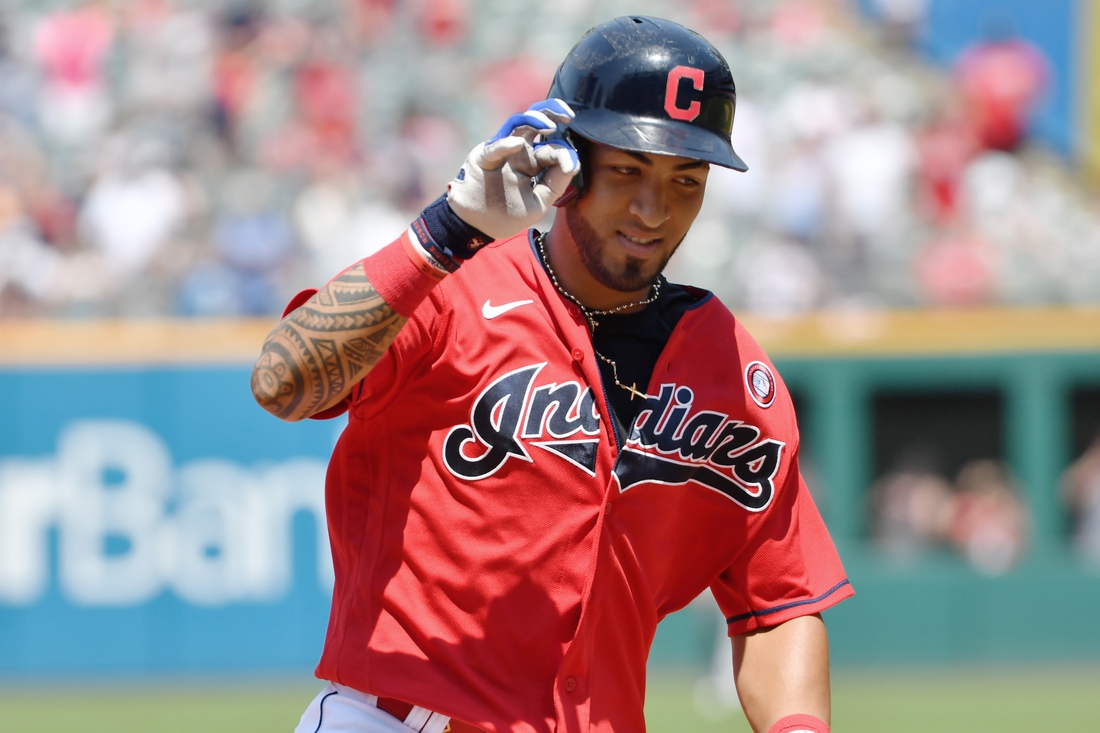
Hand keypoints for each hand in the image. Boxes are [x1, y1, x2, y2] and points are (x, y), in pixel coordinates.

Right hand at [446, 99, 579, 239]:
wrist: (477, 226)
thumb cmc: (507, 215)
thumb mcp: (539, 203)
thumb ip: (556, 184)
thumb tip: (573, 163)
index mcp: (533, 162)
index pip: (552, 149)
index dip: (565, 155)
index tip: (570, 168)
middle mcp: (518, 152)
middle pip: (536, 122)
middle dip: (553, 112)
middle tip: (569, 115)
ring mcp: (502, 151)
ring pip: (518, 123)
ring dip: (535, 118)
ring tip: (550, 125)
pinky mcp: (484, 157)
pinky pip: (495, 147)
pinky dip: (505, 144)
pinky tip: (518, 143)